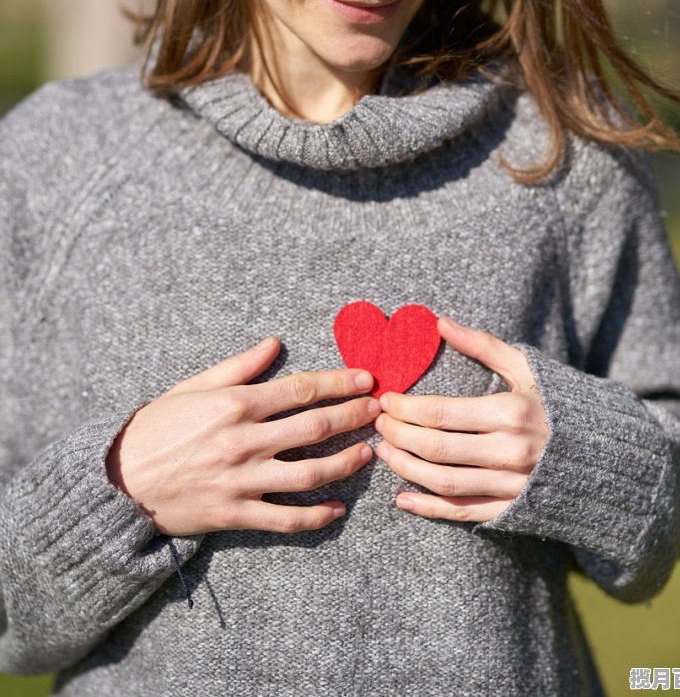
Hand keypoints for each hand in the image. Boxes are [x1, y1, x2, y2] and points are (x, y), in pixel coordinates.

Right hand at [106, 337, 378, 534]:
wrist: (119, 481)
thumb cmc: (157, 427)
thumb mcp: (194, 386)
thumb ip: (239, 366)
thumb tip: (275, 343)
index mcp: (235, 404)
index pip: (302, 389)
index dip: (340, 383)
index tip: (367, 379)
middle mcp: (244, 440)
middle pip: (314, 426)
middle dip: (353, 416)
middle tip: (380, 410)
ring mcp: (242, 480)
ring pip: (309, 473)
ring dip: (345, 462)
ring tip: (368, 453)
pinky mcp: (236, 514)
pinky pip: (286, 519)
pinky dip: (317, 516)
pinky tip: (338, 508)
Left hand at [374, 317, 547, 521]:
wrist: (606, 455)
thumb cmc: (557, 403)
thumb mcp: (525, 368)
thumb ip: (481, 345)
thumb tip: (440, 322)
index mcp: (511, 411)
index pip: (440, 412)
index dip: (405, 408)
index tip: (386, 400)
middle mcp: (511, 451)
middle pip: (435, 447)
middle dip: (398, 435)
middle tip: (378, 424)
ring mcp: (511, 485)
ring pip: (443, 482)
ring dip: (405, 468)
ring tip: (384, 453)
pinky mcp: (511, 511)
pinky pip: (462, 513)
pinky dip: (428, 508)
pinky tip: (402, 498)